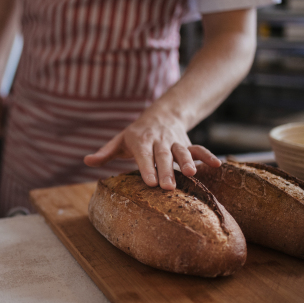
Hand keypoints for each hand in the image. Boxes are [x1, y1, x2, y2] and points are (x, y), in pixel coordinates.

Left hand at [83, 109, 220, 189]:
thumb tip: (86, 161)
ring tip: (192, 174)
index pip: (143, 155)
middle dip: (167, 171)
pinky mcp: (187, 143)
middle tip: (168, 188)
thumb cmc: (136, 134)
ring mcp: (174, 142)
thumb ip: (105, 153)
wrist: (161, 114)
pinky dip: (207, 156)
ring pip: (182, 152)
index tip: (150, 183)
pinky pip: (198, 149)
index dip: (147, 168)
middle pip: (163, 156)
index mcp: (140, 141)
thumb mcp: (119, 141)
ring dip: (188, 162)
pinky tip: (217, 165)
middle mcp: (158, 141)